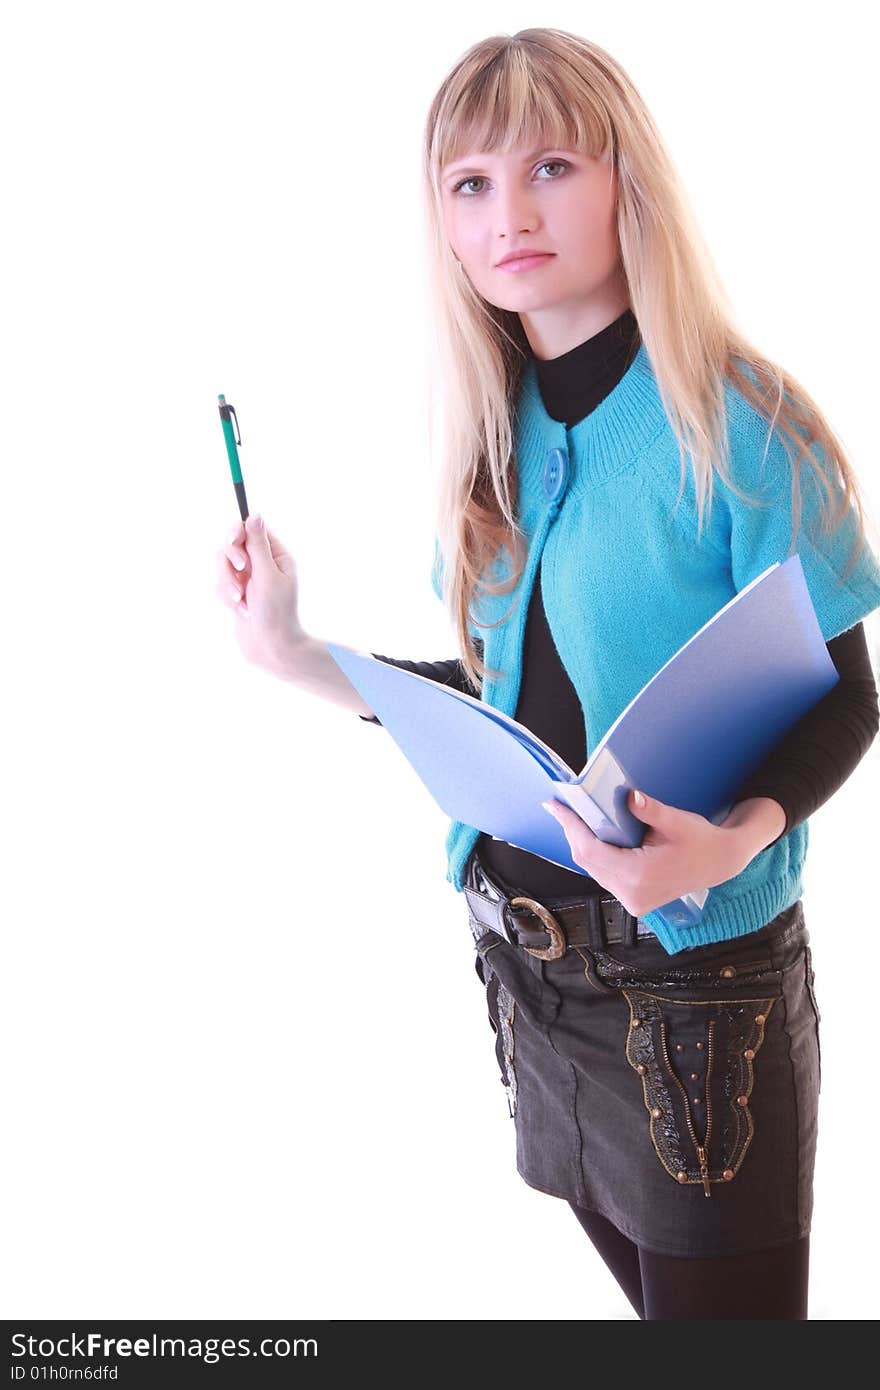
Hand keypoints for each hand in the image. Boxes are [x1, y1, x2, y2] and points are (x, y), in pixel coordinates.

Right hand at [215, 514, 305, 677]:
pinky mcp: (236, 592)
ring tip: (240, 602)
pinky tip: (240, 611)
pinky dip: (226, 597)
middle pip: (232, 545)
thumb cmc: (276, 613)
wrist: (270, 648)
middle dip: (230, 561)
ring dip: (227, 584)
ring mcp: (247, 578)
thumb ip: (257, 546)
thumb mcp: (268, 576)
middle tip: (241, 572)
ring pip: (222, 566)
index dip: (238, 533)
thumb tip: (254, 516)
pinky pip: (219, 585)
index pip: (251, 530)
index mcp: (276, 555)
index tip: (234, 542)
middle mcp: (262, 564)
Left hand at [541, 788, 747, 917]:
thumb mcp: (679, 822)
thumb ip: (652, 811)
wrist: (721, 863)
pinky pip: (604, 875)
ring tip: (573, 818)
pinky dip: (596, 855)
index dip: (571, 827)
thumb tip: (630, 798)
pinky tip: (592, 836)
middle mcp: (632, 893)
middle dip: (573, 832)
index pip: (590, 851)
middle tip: (560, 808)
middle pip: (587, 860)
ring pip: (593, 869)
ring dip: (583, 843)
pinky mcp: (634, 900)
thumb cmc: (702, 841)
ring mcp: (633, 900)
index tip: (557, 808)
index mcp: (640, 876)